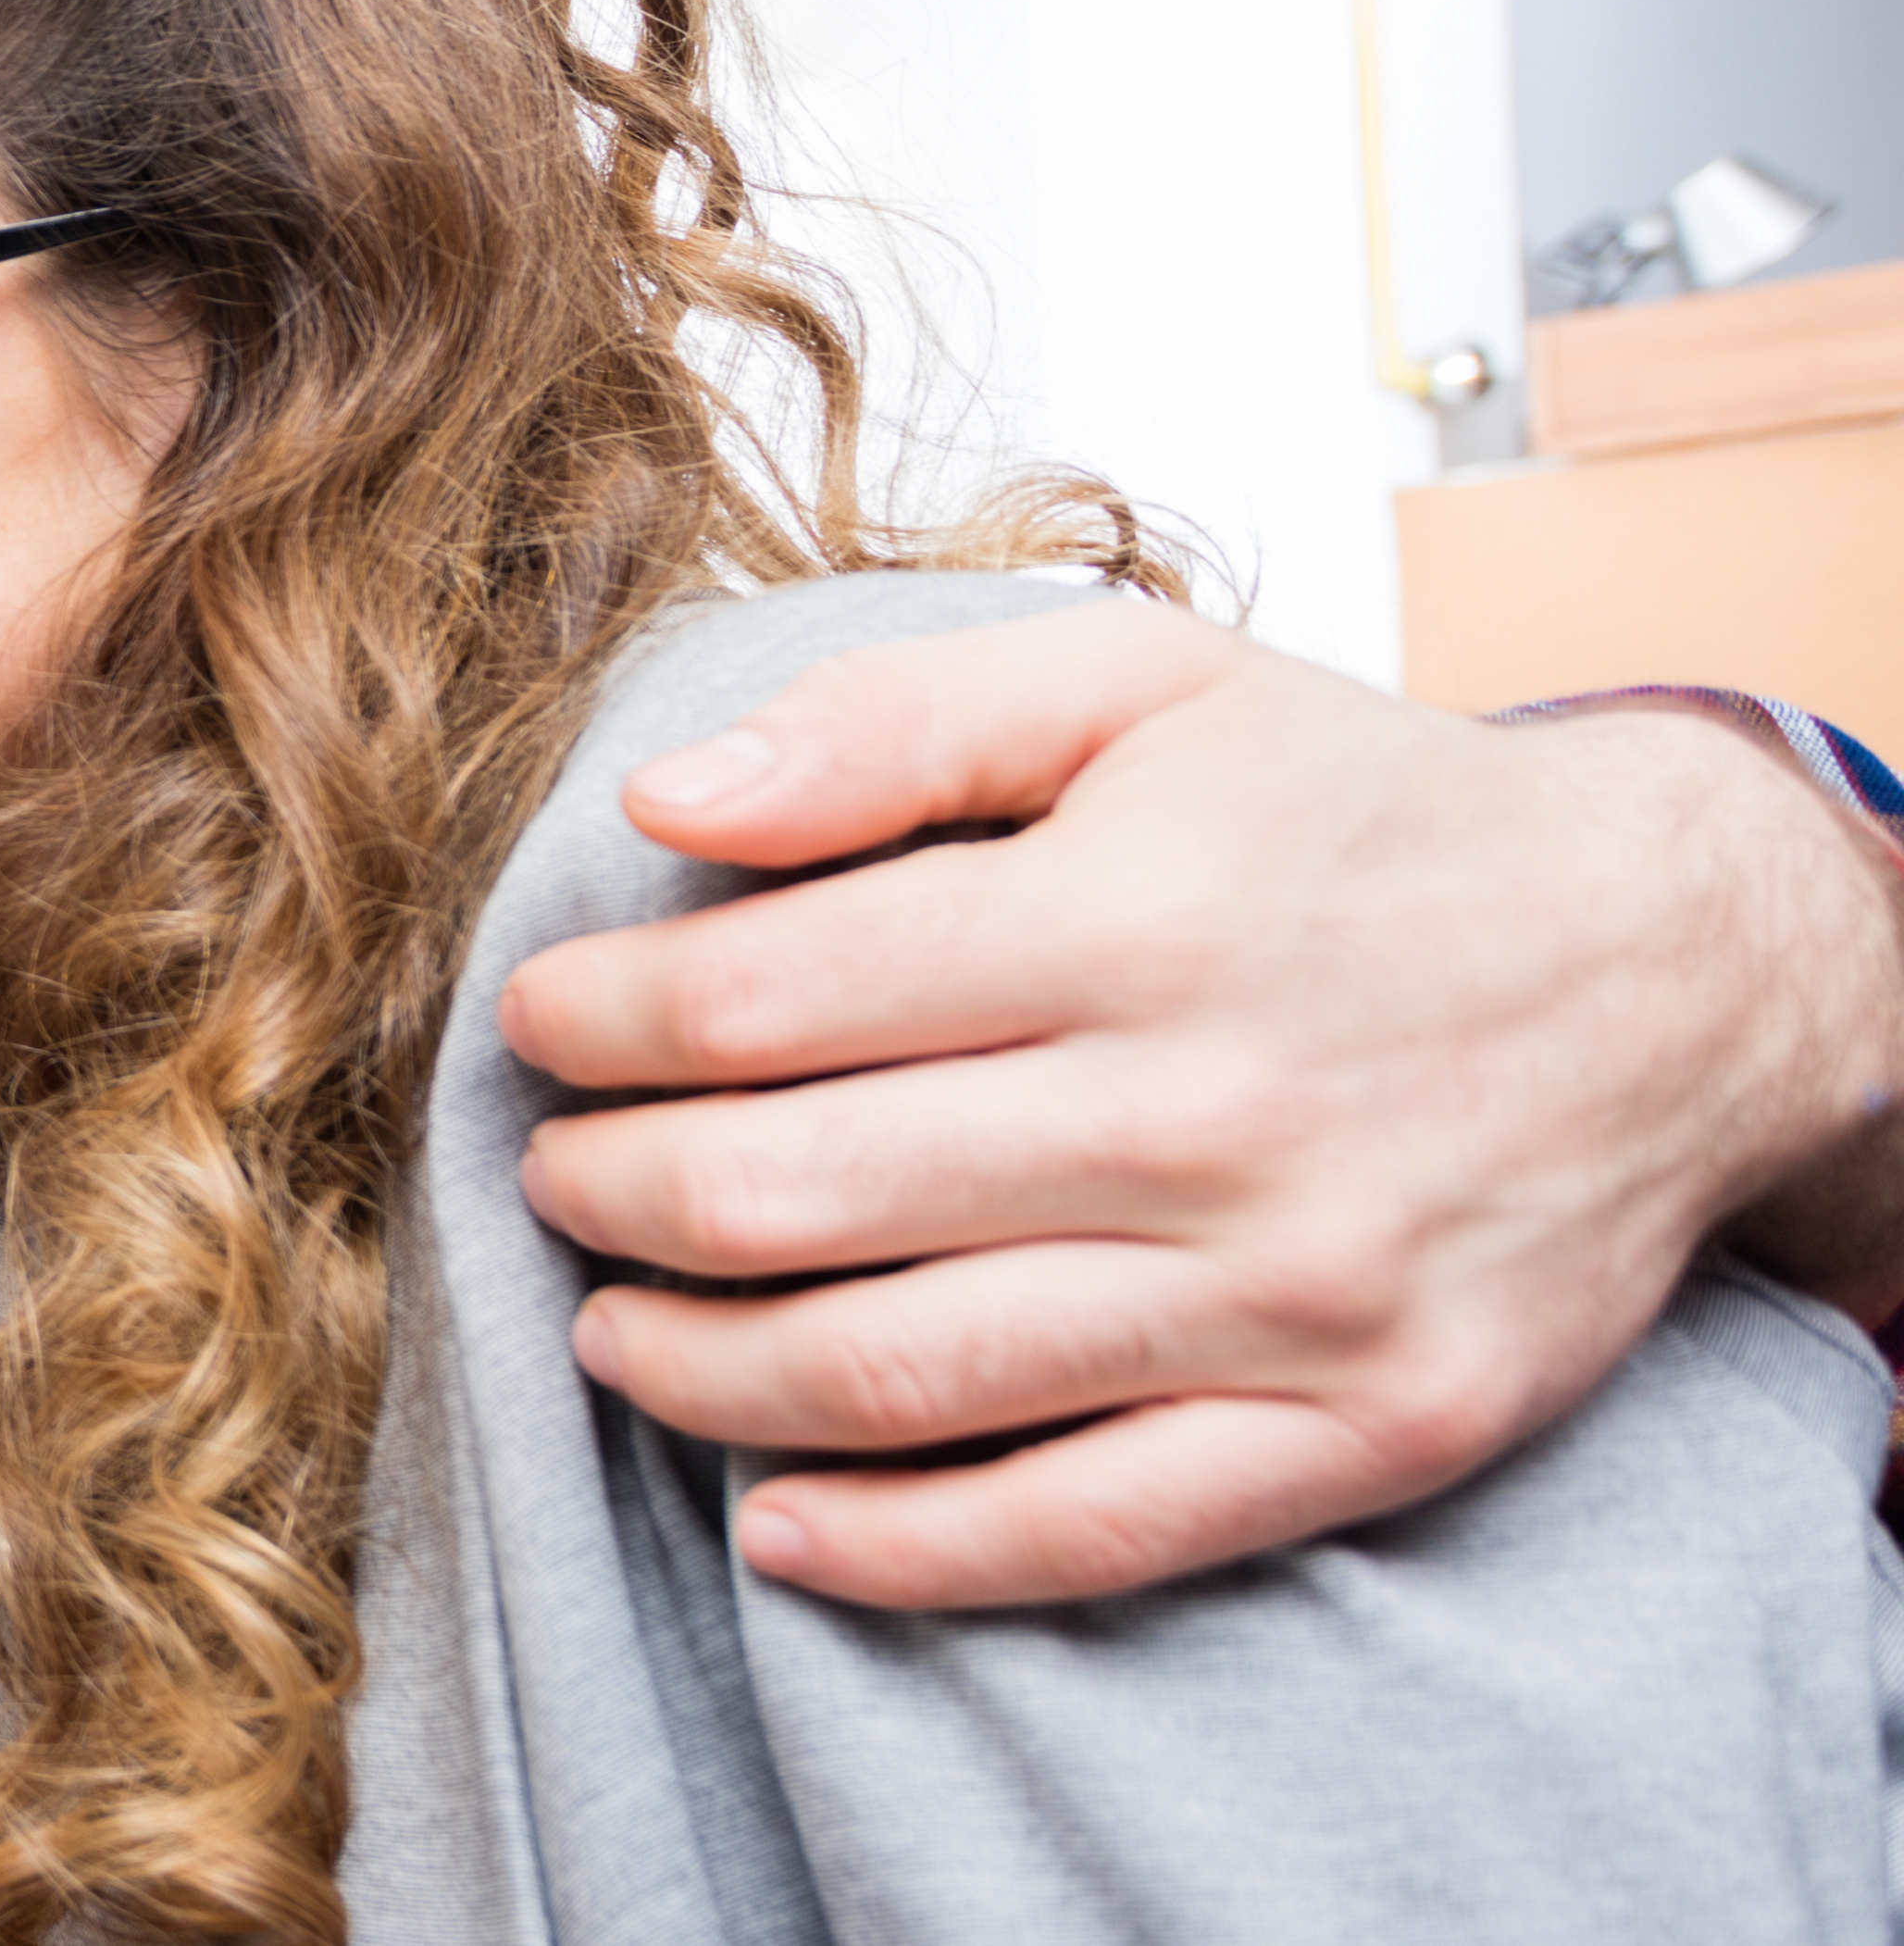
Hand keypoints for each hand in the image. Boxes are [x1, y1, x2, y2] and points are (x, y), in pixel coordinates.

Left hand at [496, 602, 1903, 1609]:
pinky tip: (776, 1519)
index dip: (601, 1024)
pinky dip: (898, 1547)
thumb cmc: (1361, 814)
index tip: (543, 1026)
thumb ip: (888, 724)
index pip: (761, 999)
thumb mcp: (1141, 682)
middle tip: (556, 1180)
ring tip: (617, 1331)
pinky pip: (1083, 1527)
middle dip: (613, 1200)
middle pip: (793, 1197)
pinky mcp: (1363, 1427)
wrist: (1685, 961)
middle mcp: (1207, 1112)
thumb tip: (662, 805)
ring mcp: (1292, 1291)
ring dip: (701, 1371)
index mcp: (1132, 915)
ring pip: (900, 1374)